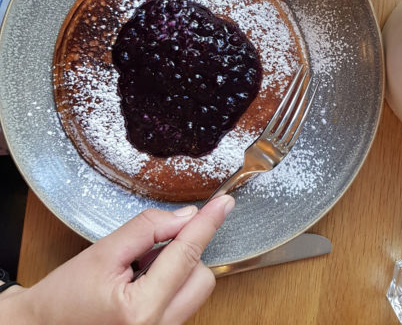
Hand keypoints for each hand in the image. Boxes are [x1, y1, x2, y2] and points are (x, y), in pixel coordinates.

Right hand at [1, 195, 233, 324]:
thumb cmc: (64, 297)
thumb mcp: (103, 252)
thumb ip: (147, 229)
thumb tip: (187, 217)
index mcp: (141, 311)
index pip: (186, 255)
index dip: (206, 224)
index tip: (225, 204)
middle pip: (201, 276)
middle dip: (184, 253)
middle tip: (146, 249)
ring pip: (194, 290)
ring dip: (175, 270)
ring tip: (136, 272)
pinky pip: (181, 303)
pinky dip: (169, 285)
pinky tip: (139, 285)